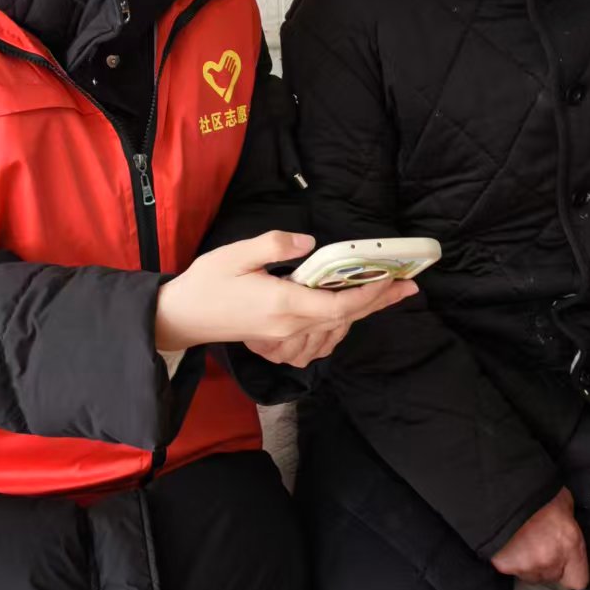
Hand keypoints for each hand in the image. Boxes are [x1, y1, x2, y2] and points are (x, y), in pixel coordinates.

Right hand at [155, 231, 418, 361]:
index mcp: (283, 303)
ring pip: (334, 333)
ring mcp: (283, 341)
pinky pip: (317, 346)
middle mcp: (289, 327)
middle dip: (379, 302)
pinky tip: (342, 318)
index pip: (339, 304)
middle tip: (408, 287)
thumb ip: (276, 244)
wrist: (181, 318)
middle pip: (345, 317)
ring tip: (381, 296)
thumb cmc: (207, 283)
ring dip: (359, 316)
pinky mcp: (276, 346)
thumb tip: (310, 244)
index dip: (372, 294)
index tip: (396, 281)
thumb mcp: (237, 253)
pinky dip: (336, 332)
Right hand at [489, 488, 589, 589]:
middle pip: (551, 577)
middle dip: (546, 565)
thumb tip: (565, 536)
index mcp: (570, 545)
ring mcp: (526, 565)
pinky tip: (507, 543)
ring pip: (530, 575)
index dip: (570, 573)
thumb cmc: (540, 493)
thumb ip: (568, 529)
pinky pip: (509, 569)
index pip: (577, 581)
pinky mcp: (505, 565)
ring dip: (527, 564)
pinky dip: (508, 559)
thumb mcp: (565, 505)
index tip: (565, 565)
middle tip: (538, 543)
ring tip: (521, 542)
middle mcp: (550, 561)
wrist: (506, 489)